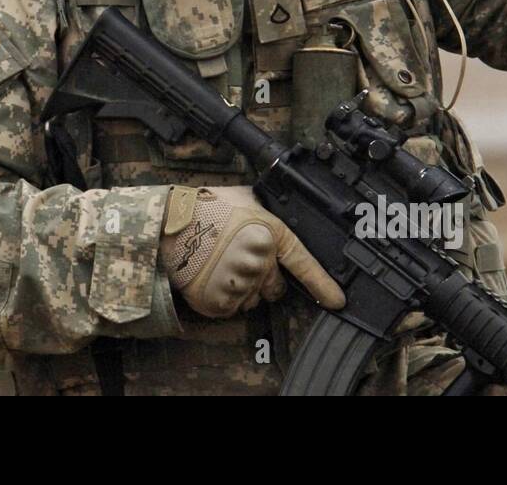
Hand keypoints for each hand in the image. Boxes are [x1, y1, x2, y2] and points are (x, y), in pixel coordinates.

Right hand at [160, 185, 344, 318]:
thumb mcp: (244, 197)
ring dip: (240, 290)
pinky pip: (230, 308)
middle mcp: (260, 262)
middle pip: (275, 288)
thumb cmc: (204, 207)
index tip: (337, 301)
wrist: (170, 224)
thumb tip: (276, 208)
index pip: (303, 264)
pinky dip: (221, 298)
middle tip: (239, 263)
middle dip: (263, 281)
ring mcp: (241, 284)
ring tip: (218, 266)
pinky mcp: (220, 301)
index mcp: (270, 235)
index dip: (323, 285)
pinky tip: (210, 278)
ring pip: (251, 300)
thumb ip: (265, 210)